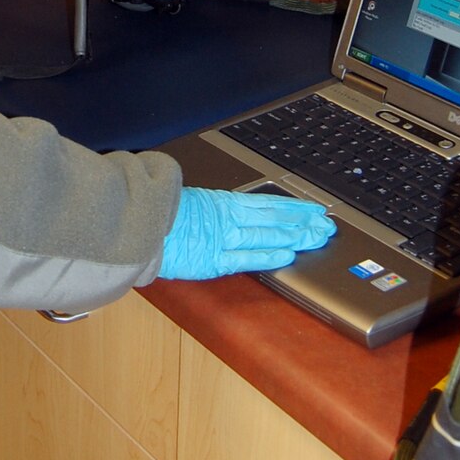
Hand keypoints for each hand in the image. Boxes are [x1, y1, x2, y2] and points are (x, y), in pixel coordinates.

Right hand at [158, 185, 334, 280]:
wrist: (132, 222)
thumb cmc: (154, 212)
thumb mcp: (186, 201)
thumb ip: (210, 209)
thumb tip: (224, 211)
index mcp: (221, 202)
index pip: (268, 203)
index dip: (294, 207)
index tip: (314, 209)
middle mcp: (226, 217)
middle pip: (274, 218)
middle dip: (303, 222)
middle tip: (327, 225)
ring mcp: (221, 237)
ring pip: (267, 235)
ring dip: (294, 236)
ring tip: (317, 238)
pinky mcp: (212, 259)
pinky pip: (247, 257)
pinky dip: (269, 256)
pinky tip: (289, 255)